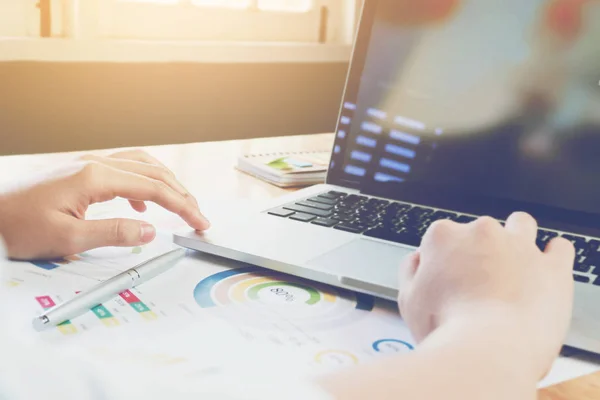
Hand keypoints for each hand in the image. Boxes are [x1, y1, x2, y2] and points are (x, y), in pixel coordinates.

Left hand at [0, 150, 209, 259]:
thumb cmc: (17, 225)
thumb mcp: (67, 239)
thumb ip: (114, 233)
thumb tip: (149, 230)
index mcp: (95, 176)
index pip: (153, 188)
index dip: (182, 206)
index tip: (200, 221)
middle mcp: (94, 163)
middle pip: (152, 171)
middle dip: (181, 193)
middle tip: (198, 215)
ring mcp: (86, 164)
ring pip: (139, 164)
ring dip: (165, 182)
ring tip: (181, 203)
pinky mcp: (79, 170)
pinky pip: (122, 168)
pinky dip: (142, 183)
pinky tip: (142, 204)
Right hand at [398, 213, 574, 379]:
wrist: (486, 351)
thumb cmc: (444, 329)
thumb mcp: (407, 300)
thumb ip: (410, 271)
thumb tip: (418, 259)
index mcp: (443, 237)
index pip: (443, 236)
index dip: (444, 259)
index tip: (448, 279)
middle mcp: (481, 232)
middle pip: (479, 232)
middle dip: (479, 251)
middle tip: (477, 284)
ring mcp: (519, 246)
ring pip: (520, 225)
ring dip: (516, 239)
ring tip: (512, 266)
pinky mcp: (551, 266)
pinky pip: (560, 247)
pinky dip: (553, 255)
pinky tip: (544, 268)